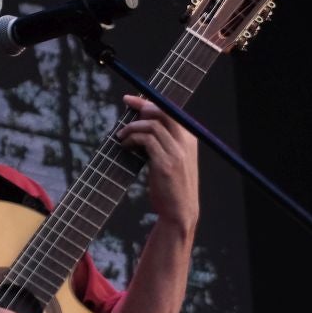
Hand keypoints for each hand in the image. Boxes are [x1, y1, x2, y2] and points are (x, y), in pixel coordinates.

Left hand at [117, 95, 198, 233]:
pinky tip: (125, 146)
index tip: (131, 99)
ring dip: (131, 128)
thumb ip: (163, 143)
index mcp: (190, 139)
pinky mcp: (165, 164)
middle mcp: (186, 142)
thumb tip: (141, 125)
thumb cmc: (172, 187)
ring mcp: (177, 153)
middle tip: (125, 111)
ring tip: (121, 137)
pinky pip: (146, 140)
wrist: (180, 213)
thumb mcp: (173, 161)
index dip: (149, 102)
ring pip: (151, 125)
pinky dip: (132, 139)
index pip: (170, 110)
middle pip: (163, 111)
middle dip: (141, 106)